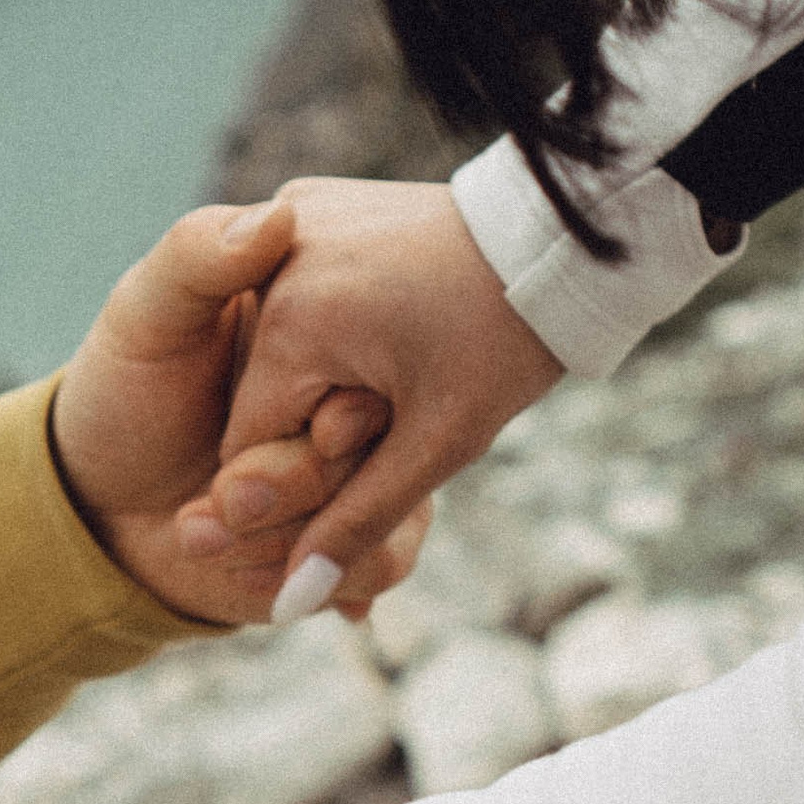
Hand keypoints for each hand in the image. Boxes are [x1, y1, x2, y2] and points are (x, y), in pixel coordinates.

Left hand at [52, 195, 431, 625]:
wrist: (97, 506)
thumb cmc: (121, 393)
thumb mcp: (147, 314)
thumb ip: (197, 257)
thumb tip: (281, 214)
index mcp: (327, 331)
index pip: (383, 372)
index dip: (345, 415)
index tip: (306, 434)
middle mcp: (359, 398)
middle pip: (391, 452)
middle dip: (297, 485)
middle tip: (219, 500)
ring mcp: (364, 473)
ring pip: (387, 519)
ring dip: (287, 539)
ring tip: (201, 532)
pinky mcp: (354, 542)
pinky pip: (379, 571)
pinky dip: (299, 579)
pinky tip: (238, 567)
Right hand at [176, 179, 563, 615]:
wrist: (557, 241)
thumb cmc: (505, 343)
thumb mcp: (436, 445)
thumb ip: (355, 523)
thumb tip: (287, 603)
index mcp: (294, 326)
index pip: (247, 446)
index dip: (296, 482)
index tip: (361, 473)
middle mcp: (274, 262)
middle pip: (256, 390)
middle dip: (310, 423)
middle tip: (392, 415)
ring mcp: (289, 217)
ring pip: (269, 338)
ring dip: (315, 372)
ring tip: (398, 366)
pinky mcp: (309, 199)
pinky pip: (289, 284)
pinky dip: (319, 317)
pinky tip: (382, 324)